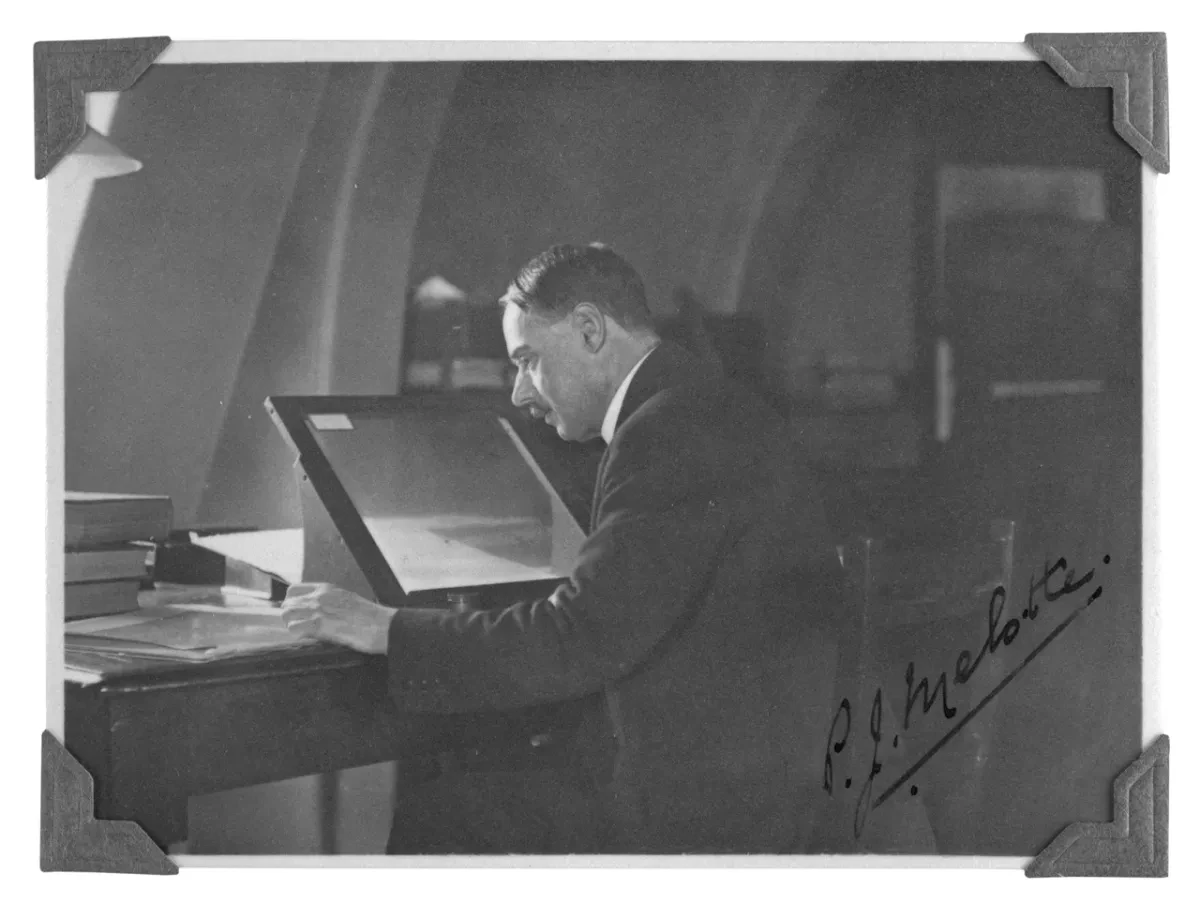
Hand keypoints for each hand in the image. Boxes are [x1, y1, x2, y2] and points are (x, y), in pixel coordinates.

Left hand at [280, 583, 395, 654]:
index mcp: (326, 589)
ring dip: (292, 625)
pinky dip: (297, 635)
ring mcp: (318, 610)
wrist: (382, 625)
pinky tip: (307, 638)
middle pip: (287, 603)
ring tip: (303, 633)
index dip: (291, 602)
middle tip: (300, 626)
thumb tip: (318, 610)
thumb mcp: (347, 599)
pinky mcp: (319, 625)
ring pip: (287, 615)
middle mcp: (319, 596)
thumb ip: (329, 601)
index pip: (293, 590)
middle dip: (290, 616)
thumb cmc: (370, 616)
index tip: (296, 612)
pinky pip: (294, 629)